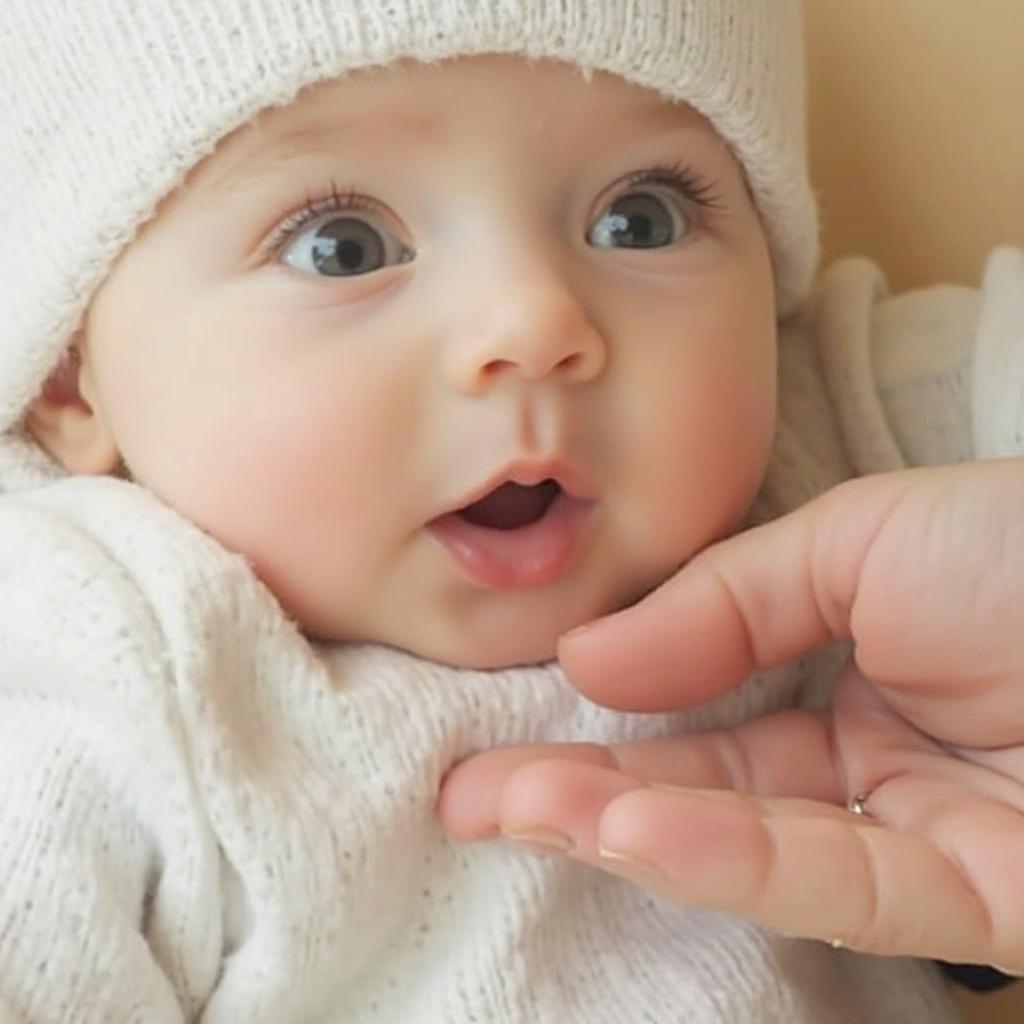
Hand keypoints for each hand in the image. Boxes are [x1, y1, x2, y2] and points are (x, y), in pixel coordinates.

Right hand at [438, 459, 1023, 971]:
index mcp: (851, 661)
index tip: (511, 712)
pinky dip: (730, 854)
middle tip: (470, 793)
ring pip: (752, 845)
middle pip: (705, 785)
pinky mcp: (981, 907)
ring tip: (517, 806)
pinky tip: (633, 825)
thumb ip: (723, 604)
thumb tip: (591, 660)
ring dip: (629, 826)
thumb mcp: (861, 539)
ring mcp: (920, 838)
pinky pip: (838, 884)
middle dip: (582, 790)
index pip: (705, 699)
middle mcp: (873, 759)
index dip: (606, 710)